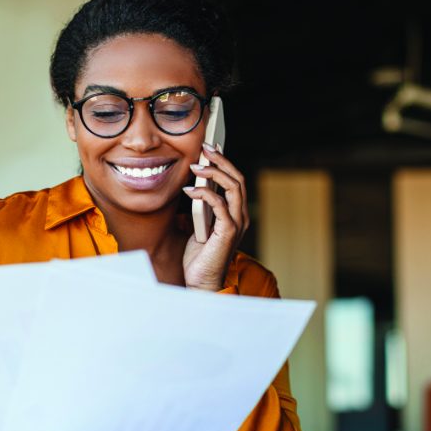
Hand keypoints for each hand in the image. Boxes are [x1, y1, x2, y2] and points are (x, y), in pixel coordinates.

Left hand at [182, 143, 249, 290]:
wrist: (201, 282)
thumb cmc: (199, 257)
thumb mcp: (199, 226)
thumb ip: (202, 208)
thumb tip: (193, 186)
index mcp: (236, 214)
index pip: (236, 181)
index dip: (225, 162)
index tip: (211, 148)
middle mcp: (241, 217)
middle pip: (238, 179)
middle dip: (221, 160)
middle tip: (205, 148)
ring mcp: (237, 224)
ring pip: (233, 187)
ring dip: (214, 172)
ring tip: (196, 166)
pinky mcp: (229, 232)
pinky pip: (220, 204)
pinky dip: (204, 194)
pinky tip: (189, 191)